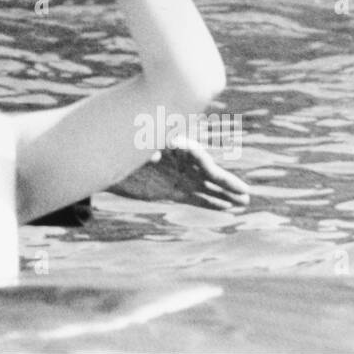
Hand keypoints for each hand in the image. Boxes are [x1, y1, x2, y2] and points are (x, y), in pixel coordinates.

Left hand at [107, 136, 249, 210]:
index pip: (199, 158)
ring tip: (244, 203)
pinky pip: (196, 198)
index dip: (211, 169)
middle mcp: (181, 162)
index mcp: (174, 147)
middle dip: (227, 184)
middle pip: (209, 173)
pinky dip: (211, 203)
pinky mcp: (172, 192)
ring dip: (224, 195)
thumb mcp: (135, 145)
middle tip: (246, 193)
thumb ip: (148, 149)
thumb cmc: (122, 146)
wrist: (107, 160)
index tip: (218, 178)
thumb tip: (155, 155)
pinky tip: (226, 208)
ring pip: (206, 187)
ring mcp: (178, 177)